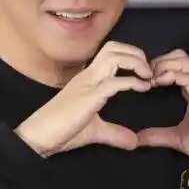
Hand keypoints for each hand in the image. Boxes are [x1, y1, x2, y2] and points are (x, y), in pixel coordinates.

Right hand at [15, 41, 151, 156]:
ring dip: (135, 62)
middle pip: (114, 47)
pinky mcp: (88, 97)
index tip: (146, 73)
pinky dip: (131, 82)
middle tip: (149, 70)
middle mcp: (88, 75)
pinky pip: (113, 82)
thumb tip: (133, 141)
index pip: (111, 52)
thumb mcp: (95, 131)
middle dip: (136, 53)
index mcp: (89, 78)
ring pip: (114, 56)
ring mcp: (87, 84)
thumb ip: (115, 133)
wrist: (39, 136)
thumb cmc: (62, 130)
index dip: (132, 57)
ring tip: (147, 76)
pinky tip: (142, 88)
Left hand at [137, 49, 188, 174]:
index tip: (142, 80)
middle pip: (179, 57)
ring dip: (163, 65)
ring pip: (183, 62)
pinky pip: (188, 78)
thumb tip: (137, 138)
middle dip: (158, 61)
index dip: (158, 67)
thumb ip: (158, 136)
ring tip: (149, 79)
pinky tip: (158, 83)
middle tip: (143, 77)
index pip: (176, 66)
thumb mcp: (178, 139)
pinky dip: (171, 75)